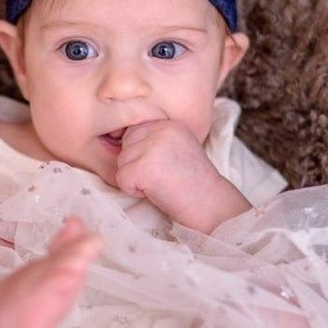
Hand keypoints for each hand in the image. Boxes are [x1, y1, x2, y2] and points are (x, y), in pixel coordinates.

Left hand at [114, 120, 250, 232]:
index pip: (134, 132)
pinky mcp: (143, 167)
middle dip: (137, 165)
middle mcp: (160, 130)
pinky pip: (121, 179)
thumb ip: (154, 138)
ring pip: (121, 163)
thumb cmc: (192, 182)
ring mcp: (152, 147)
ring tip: (160, 183)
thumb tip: (118, 137)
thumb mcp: (176, 147)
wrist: (209, 204)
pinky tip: (155, 191)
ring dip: (136, 179)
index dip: (142, 155)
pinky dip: (134, 191)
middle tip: (161, 177)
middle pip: (125, 146)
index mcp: (168, 124)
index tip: (163, 167)